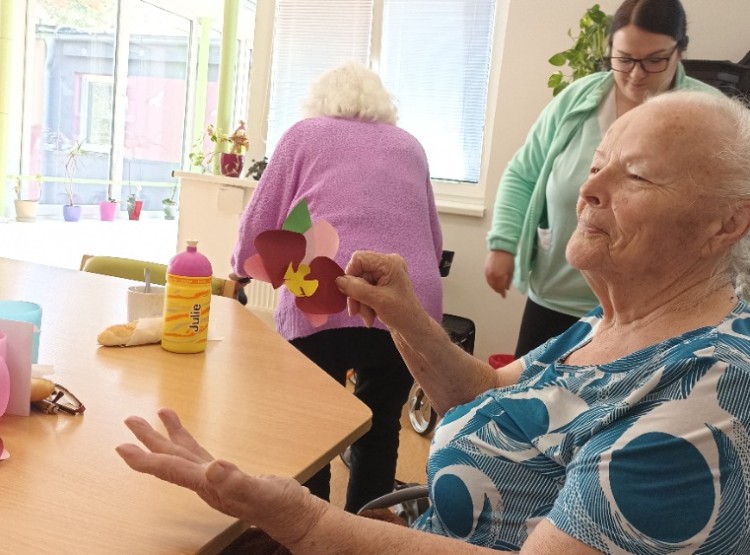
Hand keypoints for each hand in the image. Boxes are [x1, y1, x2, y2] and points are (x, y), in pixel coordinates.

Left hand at [115, 409, 325, 547]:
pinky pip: (200, 454)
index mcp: (209, 486)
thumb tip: (214, 467)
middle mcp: (207, 483)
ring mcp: (216, 480)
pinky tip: (187, 436)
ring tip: (159, 413)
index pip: (172, 469)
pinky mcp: (228, 476)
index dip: (146, 459)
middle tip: (131, 420)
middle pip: (171, 459)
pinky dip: (190, 440)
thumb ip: (237, 483)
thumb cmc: (280, 508)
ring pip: (184, 455)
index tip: (122, 448)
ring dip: (168, 436)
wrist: (295, 517)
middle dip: (149, 441)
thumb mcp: (261, 493)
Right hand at [336, 251, 427, 330]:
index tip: (349, 293)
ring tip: (368, 317)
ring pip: (359, 284)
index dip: (350, 274)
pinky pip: (364, 291)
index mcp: (389, 263)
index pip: (359, 258)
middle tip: (356, 312)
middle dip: (356, 294)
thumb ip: (356, 288)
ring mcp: (384, 276)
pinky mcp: (381, 286)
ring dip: (360, 302)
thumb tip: (338, 280)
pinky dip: (364, 304)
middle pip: (358, 273)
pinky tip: (370, 316)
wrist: (414, 330)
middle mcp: (386, 265)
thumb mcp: (377, 300)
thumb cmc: (402, 314)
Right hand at [484, 250, 514, 297]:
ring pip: (490, 283)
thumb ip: (508, 281)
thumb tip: (506, 288)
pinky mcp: (486, 269)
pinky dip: (490, 282)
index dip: (502, 293)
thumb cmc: (508, 259)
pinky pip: (487, 278)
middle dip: (498, 290)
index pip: (500, 288)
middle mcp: (492, 276)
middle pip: (494, 287)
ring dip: (493, 286)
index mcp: (500, 276)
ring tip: (497, 288)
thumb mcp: (511, 271)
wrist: (501, 249)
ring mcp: (488, 272)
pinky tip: (493, 282)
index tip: (504, 296)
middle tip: (501, 292)